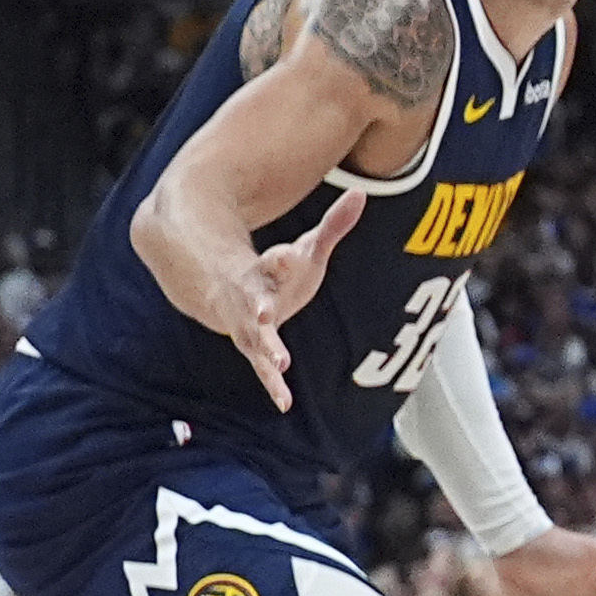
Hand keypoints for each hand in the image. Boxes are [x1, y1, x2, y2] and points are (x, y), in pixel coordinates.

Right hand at [220, 188, 365, 411]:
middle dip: (259, 305)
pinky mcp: (253, 346)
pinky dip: (273, 383)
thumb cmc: (281, 270)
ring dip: (266, 348)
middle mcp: (252, 296)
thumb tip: (360, 193)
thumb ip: (333, 225)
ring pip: (253, 336)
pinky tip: (286, 402)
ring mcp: (248, 323)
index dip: (284, 259)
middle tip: (265, 312)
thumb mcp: (308, 247)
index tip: (291, 255)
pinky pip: (261, 366)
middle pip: (254, 299)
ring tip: (280, 363)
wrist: (235, 290)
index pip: (276, 260)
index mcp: (267, 268)